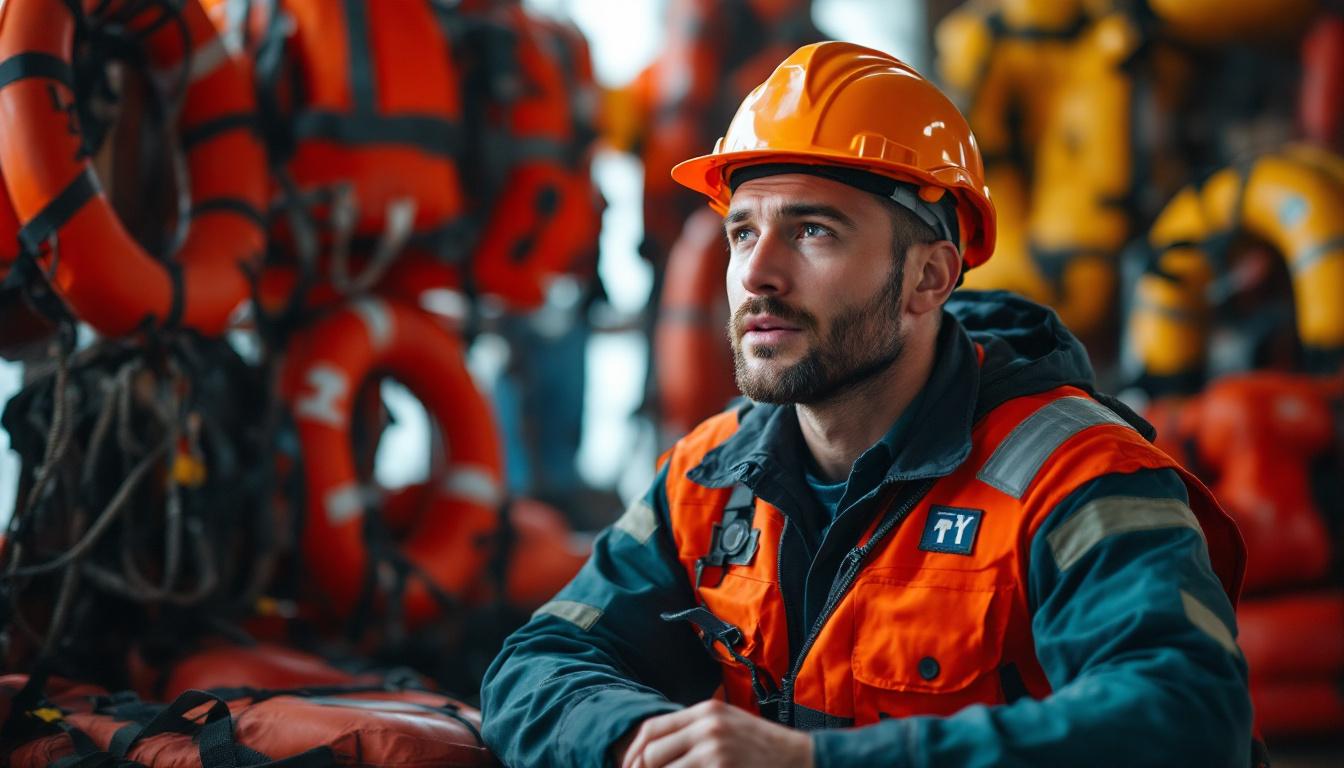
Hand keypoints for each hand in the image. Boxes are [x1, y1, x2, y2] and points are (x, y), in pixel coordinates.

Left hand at [618, 699, 813, 767]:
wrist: (802, 759)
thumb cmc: (764, 748)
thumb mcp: (729, 725)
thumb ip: (696, 730)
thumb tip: (654, 751)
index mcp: (706, 711)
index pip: (652, 728)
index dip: (633, 753)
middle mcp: (707, 727)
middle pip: (651, 753)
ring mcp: (714, 750)